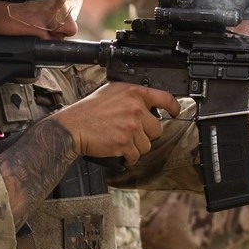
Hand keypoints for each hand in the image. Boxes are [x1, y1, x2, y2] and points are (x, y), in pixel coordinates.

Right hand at [54, 83, 176, 162]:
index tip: (175, 112)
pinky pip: (135, 156)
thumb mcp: (112, 92)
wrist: (73, 127)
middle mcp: (136, 109)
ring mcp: (131, 127)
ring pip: (147, 145)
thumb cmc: (88, 110)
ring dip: (136, 147)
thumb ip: (132, 97)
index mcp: (134, 93)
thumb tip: (147, 104)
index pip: (165, 98)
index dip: (174, 107)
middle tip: (131, 133)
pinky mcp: (125, 143)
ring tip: (121, 140)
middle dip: (146, 134)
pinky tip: (118, 150)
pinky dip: (128, 157)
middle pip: (157, 129)